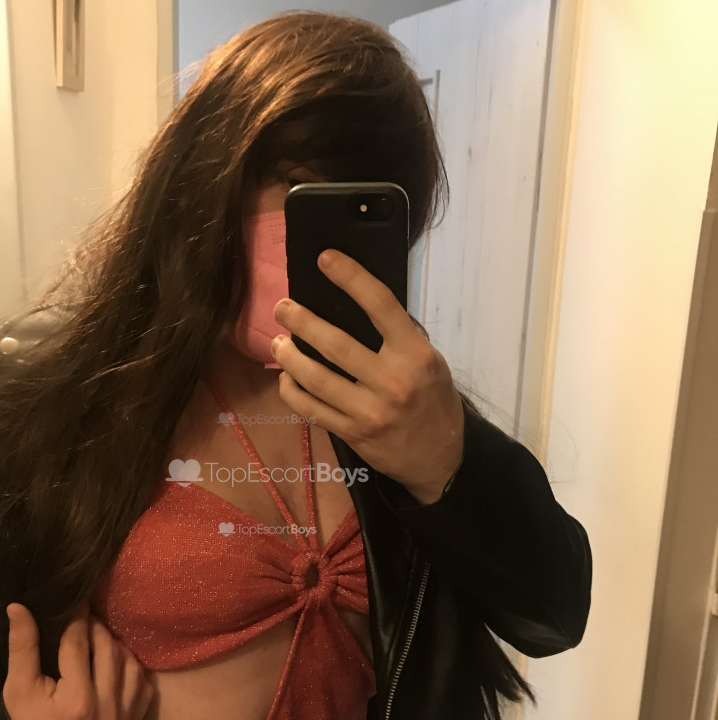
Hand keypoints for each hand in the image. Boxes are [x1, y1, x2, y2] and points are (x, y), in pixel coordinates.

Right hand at [2, 600, 153, 719]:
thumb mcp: (17, 689)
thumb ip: (22, 647)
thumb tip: (18, 607)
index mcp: (76, 701)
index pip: (79, 644)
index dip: (76, 618)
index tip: (75, 601)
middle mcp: (107, 709)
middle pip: (108, 649)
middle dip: (96, 628)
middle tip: (84, 618)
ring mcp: (125, 718)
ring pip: (131, 664)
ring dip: (115, 646)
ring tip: (97, 639)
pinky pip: (143, 685)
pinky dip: (131, 668)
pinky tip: (115, 662)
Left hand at [270, 249, 464, 502]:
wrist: (440, 459)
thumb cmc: (434, 402)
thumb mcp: (430, 363)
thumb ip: (399, 339)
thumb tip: (356, 305)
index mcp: (415, 355)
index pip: (381, 306)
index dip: (351, 278)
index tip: (325, 259)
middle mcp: (392, 381)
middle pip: (336, 345)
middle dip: (302, 322)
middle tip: (282, 307)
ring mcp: (369, 411)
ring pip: (316, 378)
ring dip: (290, 356)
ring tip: (279, 341)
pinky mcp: (352, 433)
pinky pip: (311, 409)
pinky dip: (292, 390)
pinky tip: (286, 378)